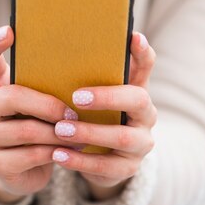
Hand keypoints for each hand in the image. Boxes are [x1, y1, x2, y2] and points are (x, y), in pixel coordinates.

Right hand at [0, 26, 76, 203]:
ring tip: (81, 134)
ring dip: (57, 133)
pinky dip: (54, 152)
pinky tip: (70, 151)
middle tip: (72, 112)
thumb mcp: (39, 99)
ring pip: (25, 130)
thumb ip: (47, 81)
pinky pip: (30, 155)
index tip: (10, 30)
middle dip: (47, 105)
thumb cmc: (38, 121)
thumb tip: (88, 61)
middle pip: (10, 97)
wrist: (25, 167)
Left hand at [51, 33, 156, 200]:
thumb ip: (91, 72)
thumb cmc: (96, 114)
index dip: (142, 52)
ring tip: (60, 129)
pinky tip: (58, 154)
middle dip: (107, 98)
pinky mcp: (128, 168)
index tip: (134, 37)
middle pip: (137, 100)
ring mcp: (141, 143)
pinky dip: (80, 161)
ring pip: (121, 137)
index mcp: (138, 89)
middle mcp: (146, 114)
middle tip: (76, 97)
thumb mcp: (97, 93)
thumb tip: (68, 40)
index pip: (146, 65)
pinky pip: (106, 166)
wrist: (105, 157)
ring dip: (89, 132)